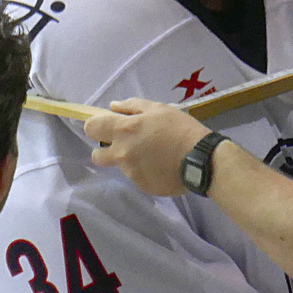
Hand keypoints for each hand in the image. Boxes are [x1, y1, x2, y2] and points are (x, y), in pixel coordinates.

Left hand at [85, 99, 210, 195]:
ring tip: (157, 155)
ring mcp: (131, 172)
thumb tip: (112, 107)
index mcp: (124, 131)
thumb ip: (132, 106)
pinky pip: (138, 177)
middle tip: (127, 146)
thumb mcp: (159, 109)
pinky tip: (163, 166)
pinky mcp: (143, 186)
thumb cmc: (181, 129)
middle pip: (96, 156)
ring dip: (133, 160)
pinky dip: (147, 172)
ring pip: (122, 166)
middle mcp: (122, 153)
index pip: (91, 129)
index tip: (107, 128)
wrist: (201, 159)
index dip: (96, 127)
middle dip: (106, 151)